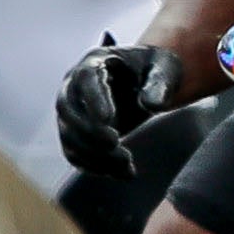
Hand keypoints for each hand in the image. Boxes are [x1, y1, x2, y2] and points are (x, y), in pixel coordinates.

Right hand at [58, 35, 182, 177]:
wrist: (145, 81)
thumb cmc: (155, 69)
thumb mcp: (166, 69)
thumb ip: (160, 84)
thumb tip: (150, 105)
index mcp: (97, 61)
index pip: (86, 78)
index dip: (93, 99)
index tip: (108, 120)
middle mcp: (75, 84)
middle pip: (67, 108)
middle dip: (89, 131)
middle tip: (116, 143)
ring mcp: (72, 110)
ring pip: (68, 135)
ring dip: (93, 154)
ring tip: (126, 162)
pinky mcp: (76, 133)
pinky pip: (74, 153)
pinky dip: (95, 166)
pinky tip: (123, 172)